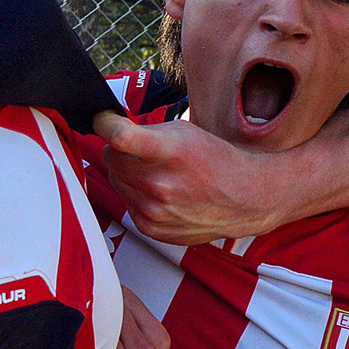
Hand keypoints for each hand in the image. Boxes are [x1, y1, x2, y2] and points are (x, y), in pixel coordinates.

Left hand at [93, 112, 277, 243]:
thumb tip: (110, 129)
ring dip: (126, 173)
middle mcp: (160, 184)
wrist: (244, 199)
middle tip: (137, 150)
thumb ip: (145, 131)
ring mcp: (153, 211)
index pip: (120, 138)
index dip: (104, 124)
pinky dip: (136, 194)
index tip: (103, 120)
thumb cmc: (214, 160)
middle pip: (110, 158)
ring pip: (115, 180)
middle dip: (118, 149)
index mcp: (171, 153)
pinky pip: (126, 202)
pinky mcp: (150, 228)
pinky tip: (160, 193)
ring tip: (155, 172)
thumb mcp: (185, 132)